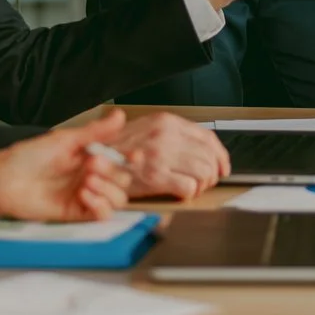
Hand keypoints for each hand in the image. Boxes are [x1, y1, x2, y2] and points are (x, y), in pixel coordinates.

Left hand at [0, 110, 132, 222]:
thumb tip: (120, 115)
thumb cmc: (29, 156)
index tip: (134, 155)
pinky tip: (85, 194)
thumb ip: (95, 132)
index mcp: (91, 157)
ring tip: (87, 181)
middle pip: (123, 180)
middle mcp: (91, 177)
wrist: (4, 178)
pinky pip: (102, 214)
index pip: (121, 160)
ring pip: (117, 199)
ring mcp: (85, 196)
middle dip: (113, 171)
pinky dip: (100, 204)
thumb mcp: (64, 140)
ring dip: (108, 189)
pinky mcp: (76, 213)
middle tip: (93, 163)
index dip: (132, 159)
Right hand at [110, 111, 229, 200]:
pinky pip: (189, 187)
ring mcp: (161, 155)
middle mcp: (166, 135)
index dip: (220, 156)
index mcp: (166, 121)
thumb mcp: (147, 130)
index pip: (208, 137)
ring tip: (191, 188)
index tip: (223, 167)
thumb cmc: (118, 150)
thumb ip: (173, 135)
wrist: (91, 161)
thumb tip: (201, 150)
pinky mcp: (155, 176)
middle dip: (211, 174)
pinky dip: (189, 193)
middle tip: (204, 182)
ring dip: (201, 184)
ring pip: (204, 172)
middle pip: (209, 157)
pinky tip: (179, 193)